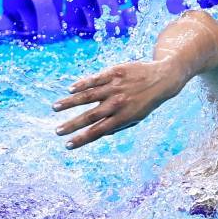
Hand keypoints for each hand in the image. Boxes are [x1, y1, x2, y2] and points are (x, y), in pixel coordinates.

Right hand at [53, 60, 183, 148]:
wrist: (162, 79)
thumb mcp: (136, 118)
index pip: (98, 131)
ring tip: (55, 108)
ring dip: (69, 103)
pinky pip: (95, 79)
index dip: (82, 139)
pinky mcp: (114, 73)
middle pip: (90, 116)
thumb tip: (98, 134)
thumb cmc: (146, 101)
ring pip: (88, 96)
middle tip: (57, 131)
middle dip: (72, 125)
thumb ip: (118, 126)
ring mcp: (115, 87)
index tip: (67, 145)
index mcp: (123, 117)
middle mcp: (118, 103)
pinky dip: (82, 84)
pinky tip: (70, 89)